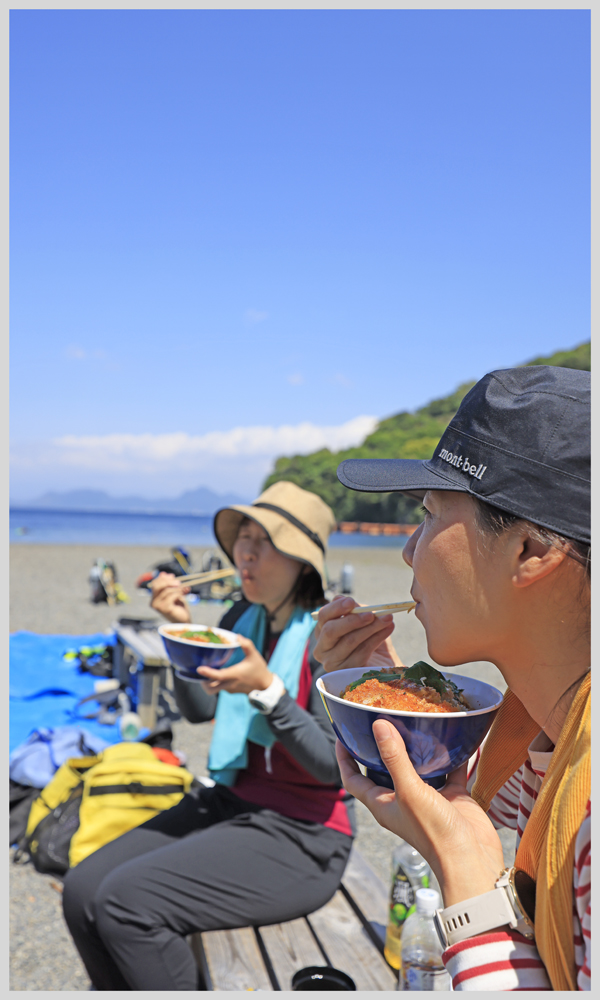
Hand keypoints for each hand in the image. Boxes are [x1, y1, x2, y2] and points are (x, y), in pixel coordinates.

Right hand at [149, 572, 190, 623]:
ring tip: (185, 589)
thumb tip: (163, 573)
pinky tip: (185, 594)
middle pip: (158, 586)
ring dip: (177, 588)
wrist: (183, 620)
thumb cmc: (178, 607)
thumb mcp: (173, 592)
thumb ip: (168, 584)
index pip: (155, 584)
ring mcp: (158, 606)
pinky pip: (172, 595)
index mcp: (154, 598)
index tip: (172, 576)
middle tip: (179, 582)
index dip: (163, 578)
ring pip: (166, 590)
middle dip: (169, 582)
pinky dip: (179, 593)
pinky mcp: (165, 608)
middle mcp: (153, 603)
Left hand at [196, 635, 274, 694]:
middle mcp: (230, 683)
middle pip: (210, 688)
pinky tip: (217, 674)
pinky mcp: (231, 691)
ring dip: (208, 682)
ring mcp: (230, 689)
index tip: (199, 668)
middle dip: (202, 681)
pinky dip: (215, 683)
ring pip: (214, 689)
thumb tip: (237, 636)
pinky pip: (219, 688)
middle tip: (200, 671)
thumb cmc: (259, 670)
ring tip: (207, 672)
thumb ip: (246, 644)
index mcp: (234, 674)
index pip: (218, 676)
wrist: (265, 686)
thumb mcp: (254, 655)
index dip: (207, 673)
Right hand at [313, 595, 403, 671]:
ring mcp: (332, 663)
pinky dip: (377, 638)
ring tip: (387, 619)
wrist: (381, 663)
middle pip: (331, 631)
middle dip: (352, 620)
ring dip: (371, 627)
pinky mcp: (346, 673)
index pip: (323, 616)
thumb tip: (346, 600)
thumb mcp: (362, 619)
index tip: (351, 601)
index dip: (336, 608)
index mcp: (322, 632)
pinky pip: (362, 652)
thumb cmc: (368, 638)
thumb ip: (354, 610)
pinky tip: (388, 629)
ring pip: (349, 641)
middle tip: (371, 614)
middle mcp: (321, 649)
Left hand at [336, 722, 504, 907]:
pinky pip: (449, 770)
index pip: (354, 779)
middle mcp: (402, 800)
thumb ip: (395, 759)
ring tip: (414, 721)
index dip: (345, 758)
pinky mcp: (450, 796)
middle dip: (381, 746)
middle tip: (381, 719)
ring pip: (417, 767)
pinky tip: (454, 736)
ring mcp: (427, 798)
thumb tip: (378, 726)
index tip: (342, 734)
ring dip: (416, 748)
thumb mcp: (409, 791)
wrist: (471, 859)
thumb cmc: (434, 834)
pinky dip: (450, 756)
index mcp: (383, 803)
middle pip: (384, 769)